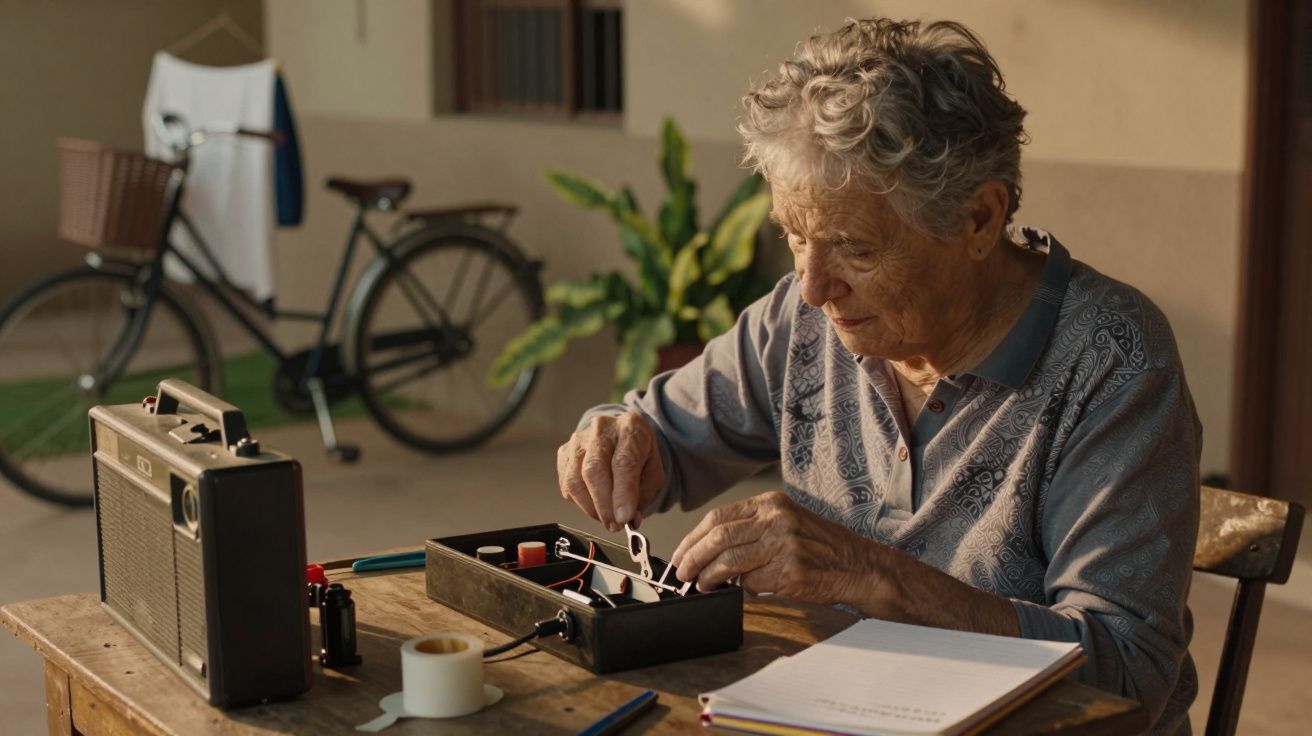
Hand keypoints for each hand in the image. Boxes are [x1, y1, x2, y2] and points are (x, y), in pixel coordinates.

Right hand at [556, 412, 664, 531]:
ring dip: (590, 507)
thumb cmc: (639, 455)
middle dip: (603, 504)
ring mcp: (579, 439)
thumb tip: (628, 518)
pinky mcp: (565, 452)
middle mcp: (601, 429)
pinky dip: (580, 501)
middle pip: (594, 469)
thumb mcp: (653, 472)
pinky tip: (594, 503)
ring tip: (606, 518)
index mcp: (630, 429)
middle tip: (614, 525)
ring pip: (575, 479)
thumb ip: (643, 495)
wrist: (622, 436)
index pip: (623, 462)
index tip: (624, 517)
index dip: (623, 493)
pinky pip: (566, 483)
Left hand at [669, 491, 880, 604]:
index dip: (692, 539)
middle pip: (718, 538)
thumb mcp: (786, 522)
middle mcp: (776, 520)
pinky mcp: (791, 571)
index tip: (680, 555)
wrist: (860, 565)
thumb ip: (750, 529)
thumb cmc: (822, 547)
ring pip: (729, 562)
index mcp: (771, 504)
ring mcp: (784, 545)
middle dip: (693, 559)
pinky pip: (752, 583)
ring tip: (702, 586)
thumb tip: (708, 550)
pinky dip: (740, 589)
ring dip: (709, 578)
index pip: (718, 518)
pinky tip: (739, 591)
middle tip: (682, 574)